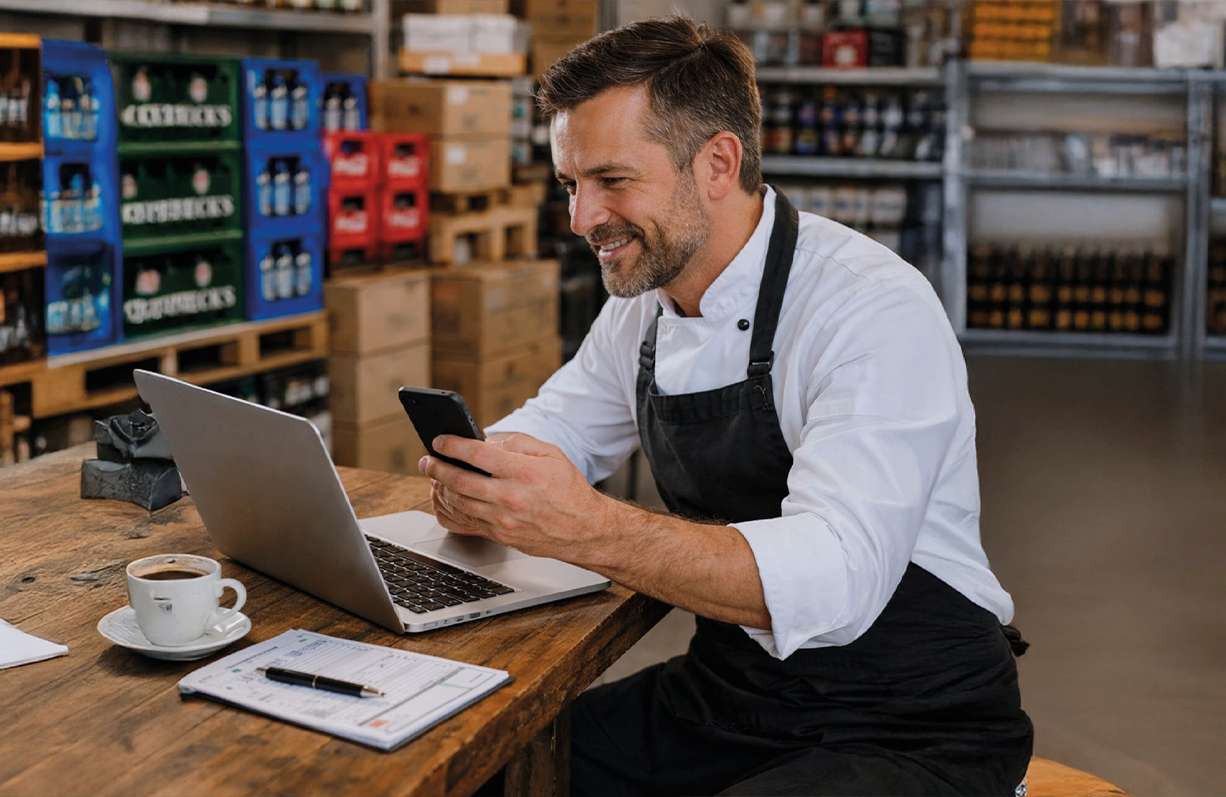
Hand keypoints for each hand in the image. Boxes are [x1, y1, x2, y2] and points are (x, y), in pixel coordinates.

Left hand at [419, 433, 615, 565]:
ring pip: (459, 502)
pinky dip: (453, 508)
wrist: (584, 530)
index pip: (476, 454)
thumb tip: (489, 442)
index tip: (440, 440)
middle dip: (437, 468)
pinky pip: (468, 521)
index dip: (452, 445)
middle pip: (460, 480)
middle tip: (427, 461)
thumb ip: (519, 443)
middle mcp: (510, 497)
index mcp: (522, 472)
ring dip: (441, 488)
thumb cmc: (570, 491)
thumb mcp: (552, 455)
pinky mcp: (500, 535)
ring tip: (434, 478)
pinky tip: (449, 498)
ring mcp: (503, 520)